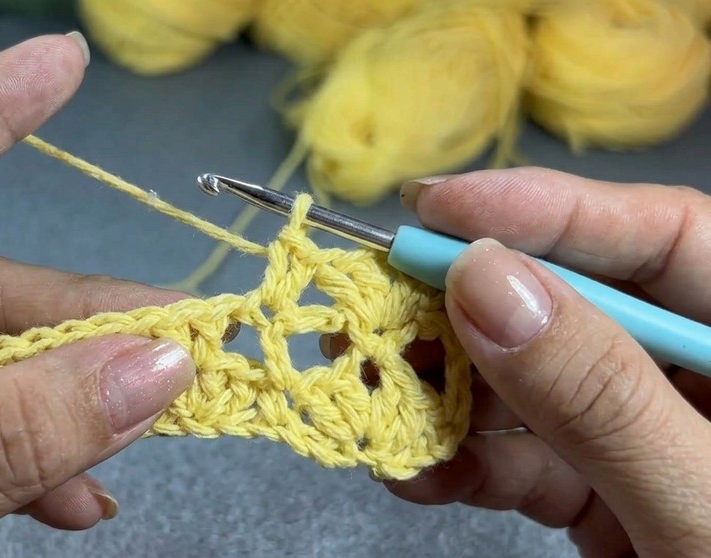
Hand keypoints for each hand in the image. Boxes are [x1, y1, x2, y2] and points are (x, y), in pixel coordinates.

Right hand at [342, 168, 710, 556]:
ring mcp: (651, 437)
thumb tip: (485, 282)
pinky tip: (415, 469)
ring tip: (369, 400)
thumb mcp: (704, 506)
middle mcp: (702, 376)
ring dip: (444, 396)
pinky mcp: (609, 493)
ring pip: (533, 386)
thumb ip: (604, 397)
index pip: (661, 237)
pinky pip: (527, 459)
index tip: (435, 210)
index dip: (543, 210)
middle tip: (370, 311)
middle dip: (466, 311)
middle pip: (575, 305)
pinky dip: (465, 464)